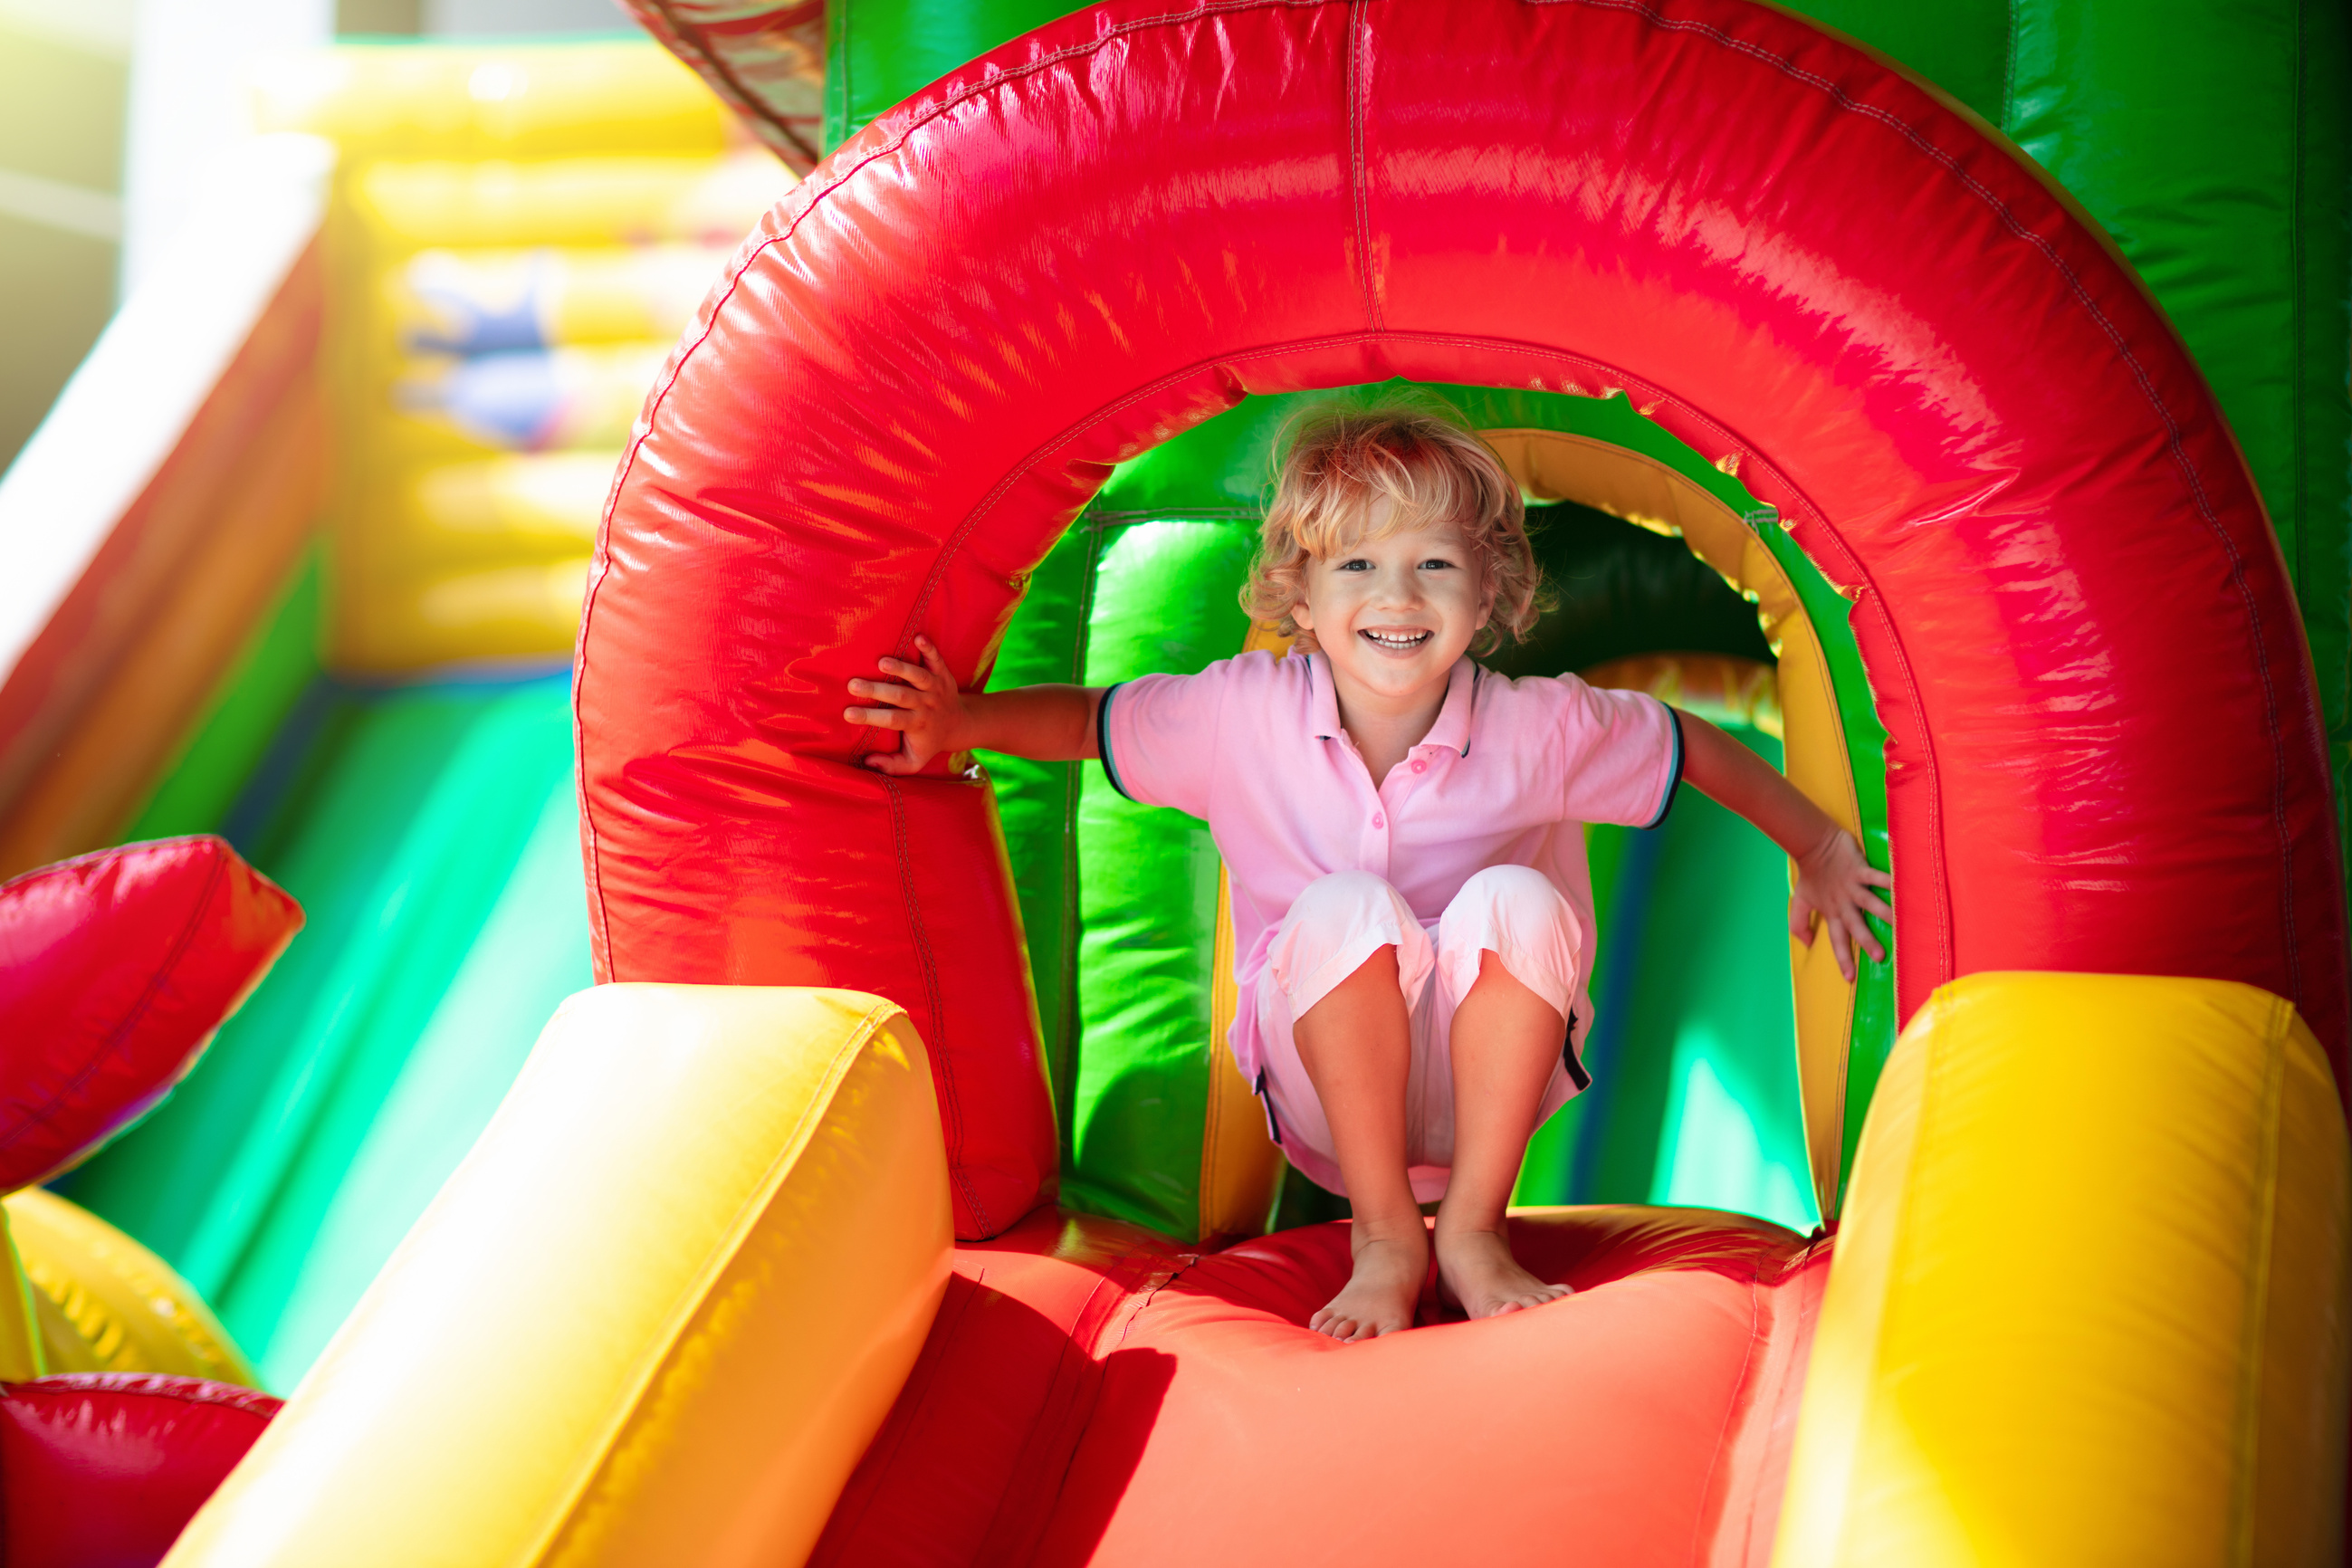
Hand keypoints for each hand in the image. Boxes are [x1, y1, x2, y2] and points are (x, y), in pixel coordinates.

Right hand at [844, 636, 967, 775]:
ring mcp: (935, 686)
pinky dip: (929, 649)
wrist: (959, 724)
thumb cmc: (928, 742)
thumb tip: (868, 762)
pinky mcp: (942, 672)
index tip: (848, 714)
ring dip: (901, 668)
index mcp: (917, 724)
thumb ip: (891, 765)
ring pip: (918, 676)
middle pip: (901, 696)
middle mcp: (926, 704)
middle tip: (853, 684)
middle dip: (877, 690)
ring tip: (881, 661)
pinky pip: (937, 659)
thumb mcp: (914, 761)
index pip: (892, 720)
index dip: (870, 717)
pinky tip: (917, 636)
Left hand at [1789, 827, 1893, 982]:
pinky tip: (1900, 887)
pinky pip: (1874, 876)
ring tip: (1898, 924)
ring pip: (1868, 903)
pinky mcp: (1858, 870)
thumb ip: (1799, 924)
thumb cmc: (1811, 875)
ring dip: (1883, 913)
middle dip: (1867, 942)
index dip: (1843, 958)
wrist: (1812, 845)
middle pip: (1855, 926)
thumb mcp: (1801, 901)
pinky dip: (1886, 880)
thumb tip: (1806, 944)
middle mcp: (1842, 903)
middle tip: (1881, 956)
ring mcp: (1851, 887)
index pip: (1837, 940)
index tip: (1850, 977)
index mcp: (1831, 912)